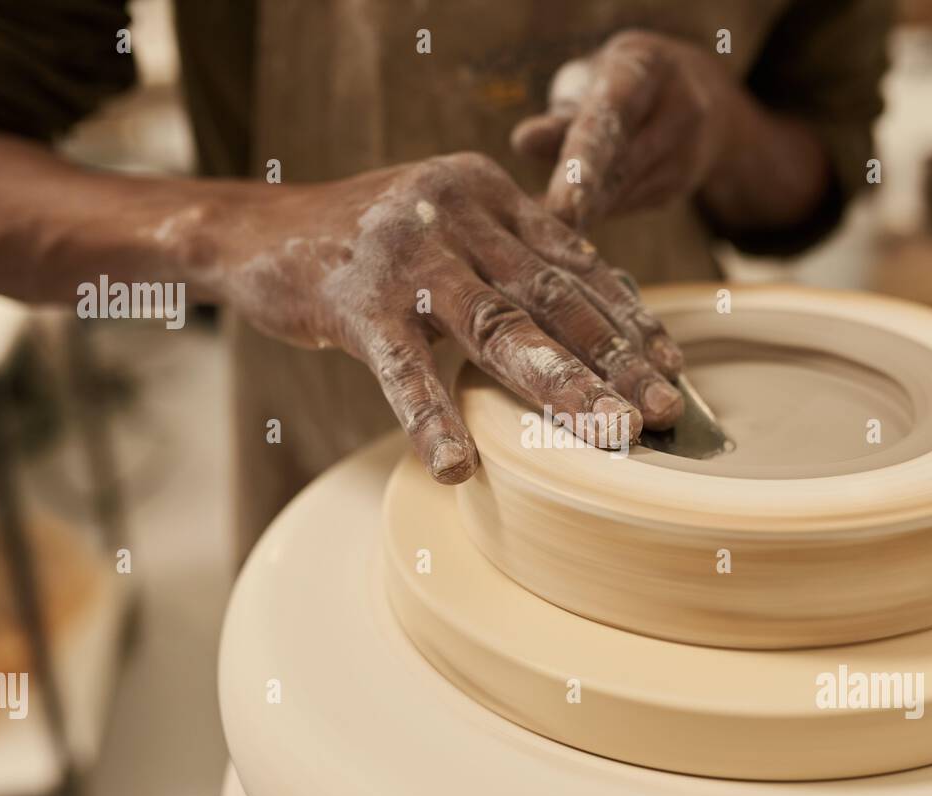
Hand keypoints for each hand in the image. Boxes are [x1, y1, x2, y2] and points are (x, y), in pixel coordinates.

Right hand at [207, 152, 684, 483]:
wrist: (258, 230)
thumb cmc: (368, 242)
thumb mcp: (450, 227)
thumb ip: (512, 256)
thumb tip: (594, 311)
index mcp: (488, 193)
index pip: (577, 261)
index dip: (628, 317)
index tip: (672, 366)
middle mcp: (456, 210)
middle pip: (553, 296)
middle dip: (617, 359)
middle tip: (667, 413)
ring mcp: (406, 253)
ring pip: (497, 327)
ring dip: (560, 386)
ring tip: (609, 435)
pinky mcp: (354, 300)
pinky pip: (401, 369)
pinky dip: (431, 419)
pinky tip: (457, 466)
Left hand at [511, 30, 744, 230]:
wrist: (702, 96)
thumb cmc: (622, 85)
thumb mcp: (595, 84)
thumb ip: (561, 116)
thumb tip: (522, 142)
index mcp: (647, 67)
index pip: (612, 114)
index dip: (584, 156)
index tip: (560, 194)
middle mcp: (679, 107)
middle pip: (622, 159)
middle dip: (581, 194)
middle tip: (550, 223)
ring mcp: (686, 150)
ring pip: (623, 190)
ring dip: (581, 211)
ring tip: (540, 227)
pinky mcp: (680, 184)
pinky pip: (628, 204)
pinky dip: (594, 213)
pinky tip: (566, 224)